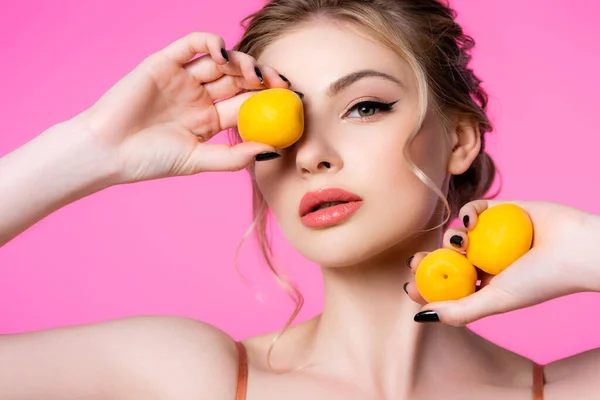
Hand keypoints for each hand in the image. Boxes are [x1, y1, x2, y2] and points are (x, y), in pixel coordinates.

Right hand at [75, 32, 288, 183]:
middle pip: (239, 79)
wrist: (108, 151)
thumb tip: (272, 149)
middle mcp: (199, 96)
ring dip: (242, 62)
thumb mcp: (198, 160)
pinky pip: (192, 44)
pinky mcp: (164, 62)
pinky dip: (211, 43)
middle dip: (262, 78)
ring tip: (255, 73)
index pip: (246, 103)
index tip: (291, 101)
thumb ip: (233, 156)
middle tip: (282, 83)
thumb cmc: (149, 160)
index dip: (269, 100)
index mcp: (209, 119)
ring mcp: (183, 78)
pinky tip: (226, 55)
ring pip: (221, 61)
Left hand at [405, 200, 599, 325]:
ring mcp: (493, 235)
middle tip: (413, 260)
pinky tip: (469, 222)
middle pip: (447, 259)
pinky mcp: (501, 211)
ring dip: (450, 238)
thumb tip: (422, 317)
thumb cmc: (541, 279)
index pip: (448, 285)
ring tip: (461, 243)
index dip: (426, 285)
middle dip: (427, 260)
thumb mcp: (497, 300)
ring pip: (457, 234)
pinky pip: (474, 210)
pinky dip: (466, 214)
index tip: (408, 285)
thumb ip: (461, 311)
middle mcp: (487, 260)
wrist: (577, 248)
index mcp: (486, 284)